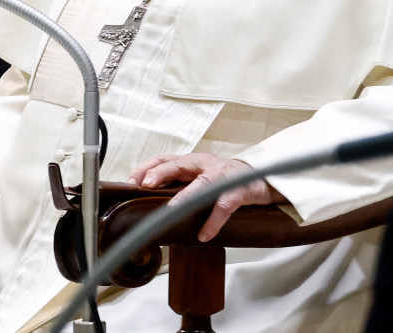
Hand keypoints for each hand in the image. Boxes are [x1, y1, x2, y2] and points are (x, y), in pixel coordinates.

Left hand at [129, 153, 286, 241]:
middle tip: (146, 185)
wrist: (260, 179)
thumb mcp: (198, 177)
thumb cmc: (223, 180)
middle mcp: (204, 164)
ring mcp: (222, 176)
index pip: (164, 159)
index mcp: (191, 161)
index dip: (147, 168)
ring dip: (185, 198)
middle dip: (160, 173)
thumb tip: (147, 201)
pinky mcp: (238, 191)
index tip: (132, 182)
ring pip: (201, 184)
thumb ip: (178, 185)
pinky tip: (204, 235)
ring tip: (171, 212)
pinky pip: (224, 205)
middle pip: (179, 164)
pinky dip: (213, 221)